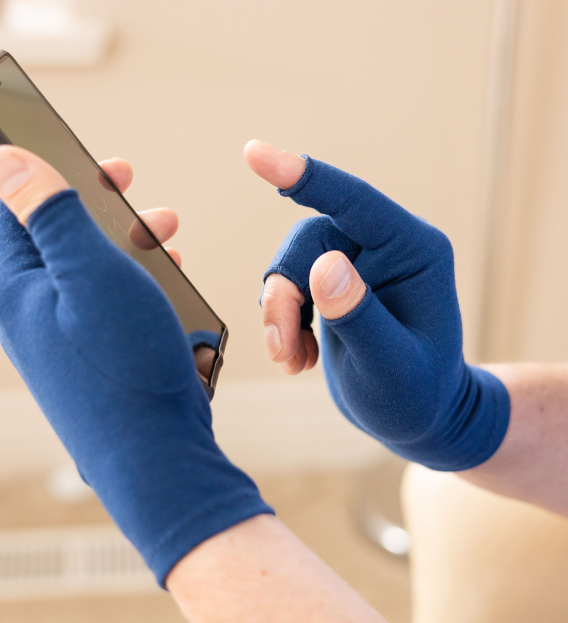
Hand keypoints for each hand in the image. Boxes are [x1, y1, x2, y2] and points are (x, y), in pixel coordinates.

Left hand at [0, 145, 271, 584]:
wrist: (156, 458)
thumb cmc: (127, 363)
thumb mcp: (92, 272)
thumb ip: (49, 213)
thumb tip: (0, 160)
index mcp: (20, 289)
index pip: (17, 210)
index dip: (53, 172)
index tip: (101, 163)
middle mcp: (33, 318)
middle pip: (60, 242)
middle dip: (104, 211)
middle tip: (141, 196)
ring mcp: (62, 345)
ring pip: (90, 277)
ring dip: (128, 250)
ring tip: (167, 241)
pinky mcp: (92, 365)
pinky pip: (108, 312)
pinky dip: (135, 290)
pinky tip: (165, 290)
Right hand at [245, 140, 510, 470]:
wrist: (417, 418)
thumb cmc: (417, 396)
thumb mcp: (391, 366)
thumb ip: (358, 315)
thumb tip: (322, 266)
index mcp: (412, 249)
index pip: (353, 201)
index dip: (304, 176)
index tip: (255, 154)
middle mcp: (383, 247)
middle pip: (306, 243)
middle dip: (285, 297)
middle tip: (282, 351)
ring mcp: (357, 265)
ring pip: (291, 265)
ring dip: (279, 315)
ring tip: (291, 361)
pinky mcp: (335, 285)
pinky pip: (290, 285)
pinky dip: (284, 323)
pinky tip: (298, 358)